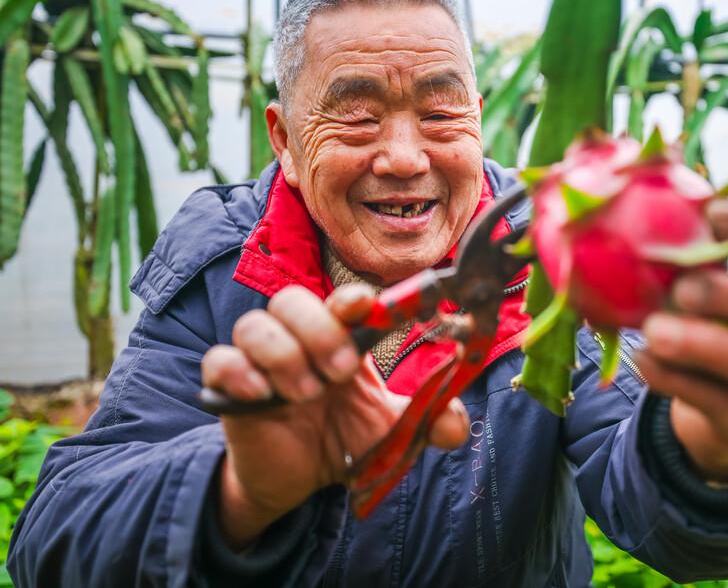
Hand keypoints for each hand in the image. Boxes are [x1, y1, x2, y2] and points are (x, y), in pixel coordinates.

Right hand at [201, 284, 469, 549]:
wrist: (297, 481)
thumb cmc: (343, 439)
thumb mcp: (388, 432)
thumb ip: (425, 423)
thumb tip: (456, 422)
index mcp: (339, 338)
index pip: (340, 301)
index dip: (352, 298)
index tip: (365, 307)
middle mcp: (297, 339)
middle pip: (291, 300)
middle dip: (319, 330)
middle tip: (342, 372)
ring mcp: (259, 361)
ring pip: (254, 325)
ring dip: (283, 356)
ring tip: (306, 395)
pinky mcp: (227, 388)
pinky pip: (218, 360)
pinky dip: (238, 373)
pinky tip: (260, 396)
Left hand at [636, 199, 727, 482]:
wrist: (711, 409)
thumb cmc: (702, 325)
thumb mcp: (699, 284)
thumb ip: (684, 248)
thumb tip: (636, 188)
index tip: (714, 213)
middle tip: (683, 289)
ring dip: (705, 345)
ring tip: (654, 330)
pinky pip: (719, 403)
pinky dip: (676, 380)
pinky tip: (642, 359)